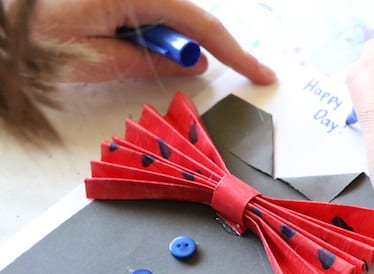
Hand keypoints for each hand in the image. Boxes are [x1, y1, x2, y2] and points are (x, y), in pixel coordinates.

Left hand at [29, 0, 275, 82]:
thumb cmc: (24, 38)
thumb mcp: (91, 62)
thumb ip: (148, 62)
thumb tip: (190, 64)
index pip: (199, 23)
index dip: (234, 51)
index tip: (259, 72)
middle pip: (184, 15)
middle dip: (185, 48)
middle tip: (167, 70)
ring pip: (163, 14)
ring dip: (156, 41)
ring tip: (112, 52)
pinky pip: (144, 11)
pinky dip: (142, 32)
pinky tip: (117, 42)